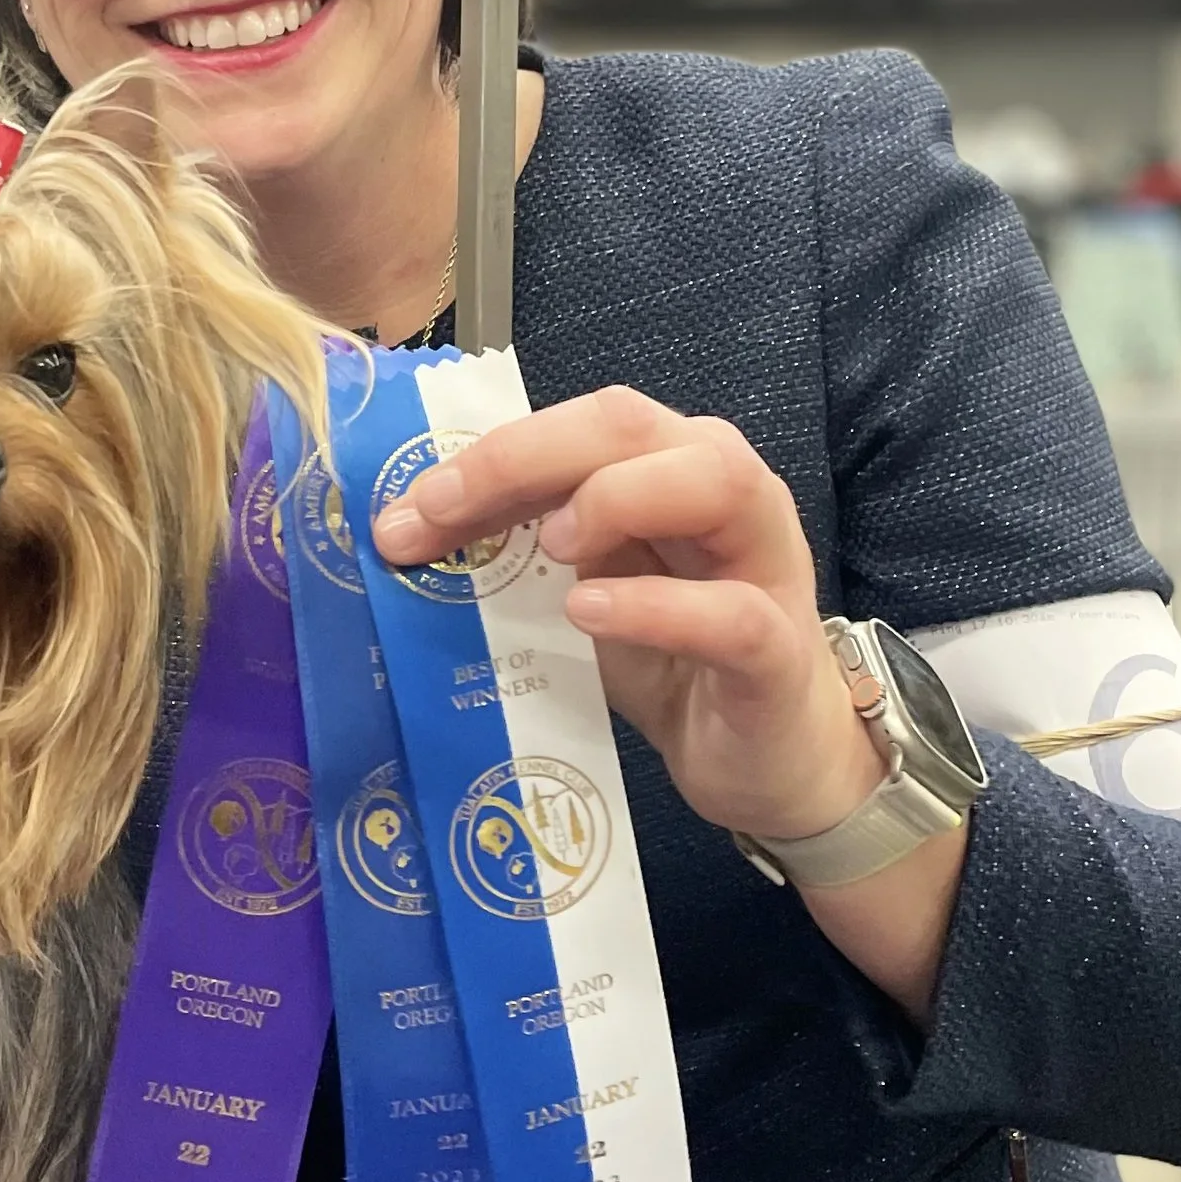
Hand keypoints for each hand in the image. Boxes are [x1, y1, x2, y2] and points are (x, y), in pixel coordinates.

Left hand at [371, 388, 882, 846]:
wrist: (766, 756)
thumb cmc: (674, 659)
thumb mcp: (586, 590)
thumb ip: (523, 550)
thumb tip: (408, 531)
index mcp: (666, 463)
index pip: (574, 425)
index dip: (484, 455)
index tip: (403, 510)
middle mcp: (722, 489)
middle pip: (629, 425)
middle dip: (521, 458)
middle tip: (437, 513)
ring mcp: (763, 562)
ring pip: (710, 481)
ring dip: (614, 498)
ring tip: (548, 545)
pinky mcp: (777, 648)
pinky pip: (729, 613)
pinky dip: (654, 606)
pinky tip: (588, 612)